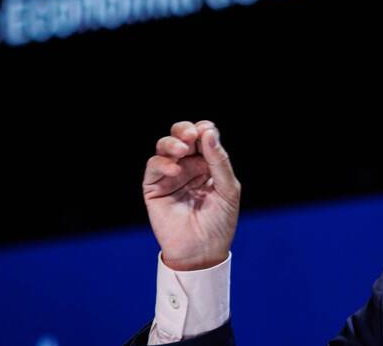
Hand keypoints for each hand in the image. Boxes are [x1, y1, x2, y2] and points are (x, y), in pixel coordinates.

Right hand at [142, 120, 240, 270]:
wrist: (203, 252)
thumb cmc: (220, 222)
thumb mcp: (228, 189)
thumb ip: (219, 161)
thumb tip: (208, 132)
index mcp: (208, 164)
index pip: (204, 137)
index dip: (204, 130)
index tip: (206, 130)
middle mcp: (188, 166)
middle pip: (182, 136)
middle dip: (184, 130)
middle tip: (191, 134)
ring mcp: (170, 176)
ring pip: (164, 147)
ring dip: (172, 143)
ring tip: (182, 149)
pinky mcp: (154, 187)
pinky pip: (154, 167)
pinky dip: (163, 164)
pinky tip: (175, 171)